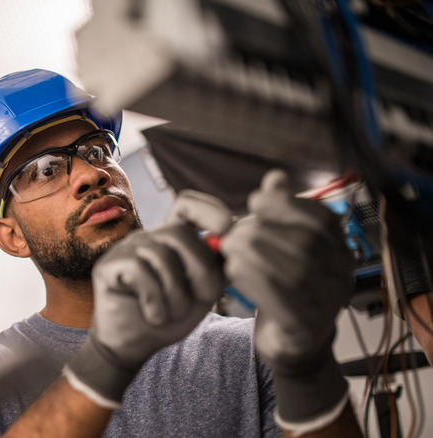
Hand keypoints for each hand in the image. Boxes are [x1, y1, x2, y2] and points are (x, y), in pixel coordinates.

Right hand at [64, 191, 231, 407]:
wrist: (132, 345)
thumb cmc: (168, 317)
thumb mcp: (203, 293)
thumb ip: (219, 267)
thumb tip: (240, 241)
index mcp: (172, 240)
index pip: (187, 205)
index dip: (209, 209)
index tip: (227, 228)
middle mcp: (148, 238)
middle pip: (180, 233)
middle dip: (200, 269)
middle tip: (203, 298)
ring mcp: (126, 249)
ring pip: (161, 256)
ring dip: (176, 294)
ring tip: (172, 314)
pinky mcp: (109, 265)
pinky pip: (140, 272)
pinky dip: (155, 301)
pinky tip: (154, 316)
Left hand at [220, 170, 353, 426]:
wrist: (293, 342)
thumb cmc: (285, 285)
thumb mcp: (285, 245)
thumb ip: (282, 211)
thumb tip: (276, 178)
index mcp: (339, 249)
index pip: (321, 219)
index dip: (286, 205)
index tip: (255, 201)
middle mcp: (340, 275)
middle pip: (303, 243)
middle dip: (260, 231)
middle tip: (232, 232)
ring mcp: (326, 303)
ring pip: (290, 270)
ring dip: (251, 254)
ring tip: (228, 250)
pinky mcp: (304, 326)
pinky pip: (279, 299)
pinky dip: (251, 280)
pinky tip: (233, 271)